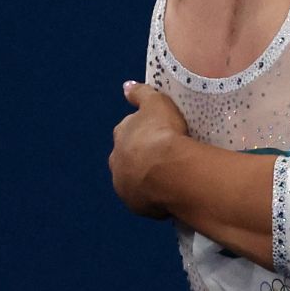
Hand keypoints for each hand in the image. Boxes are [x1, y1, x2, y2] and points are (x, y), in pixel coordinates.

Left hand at [108, 82, 188, 218]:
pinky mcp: (135, 204)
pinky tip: (172, 192)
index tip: (158, 132)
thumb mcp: (156, 104)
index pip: (128, 131)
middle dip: (141, 156)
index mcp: (121, 135)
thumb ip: (141, 94)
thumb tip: (127, 86)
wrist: (168, 170)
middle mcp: (116, 160)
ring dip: (148, 177)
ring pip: (136, 179)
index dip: (143, 131)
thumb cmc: (163, 132)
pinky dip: (156, 195)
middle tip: (166, 155)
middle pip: (128, 157)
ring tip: (172, 176)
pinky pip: (146, 199)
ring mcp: (124, 185)